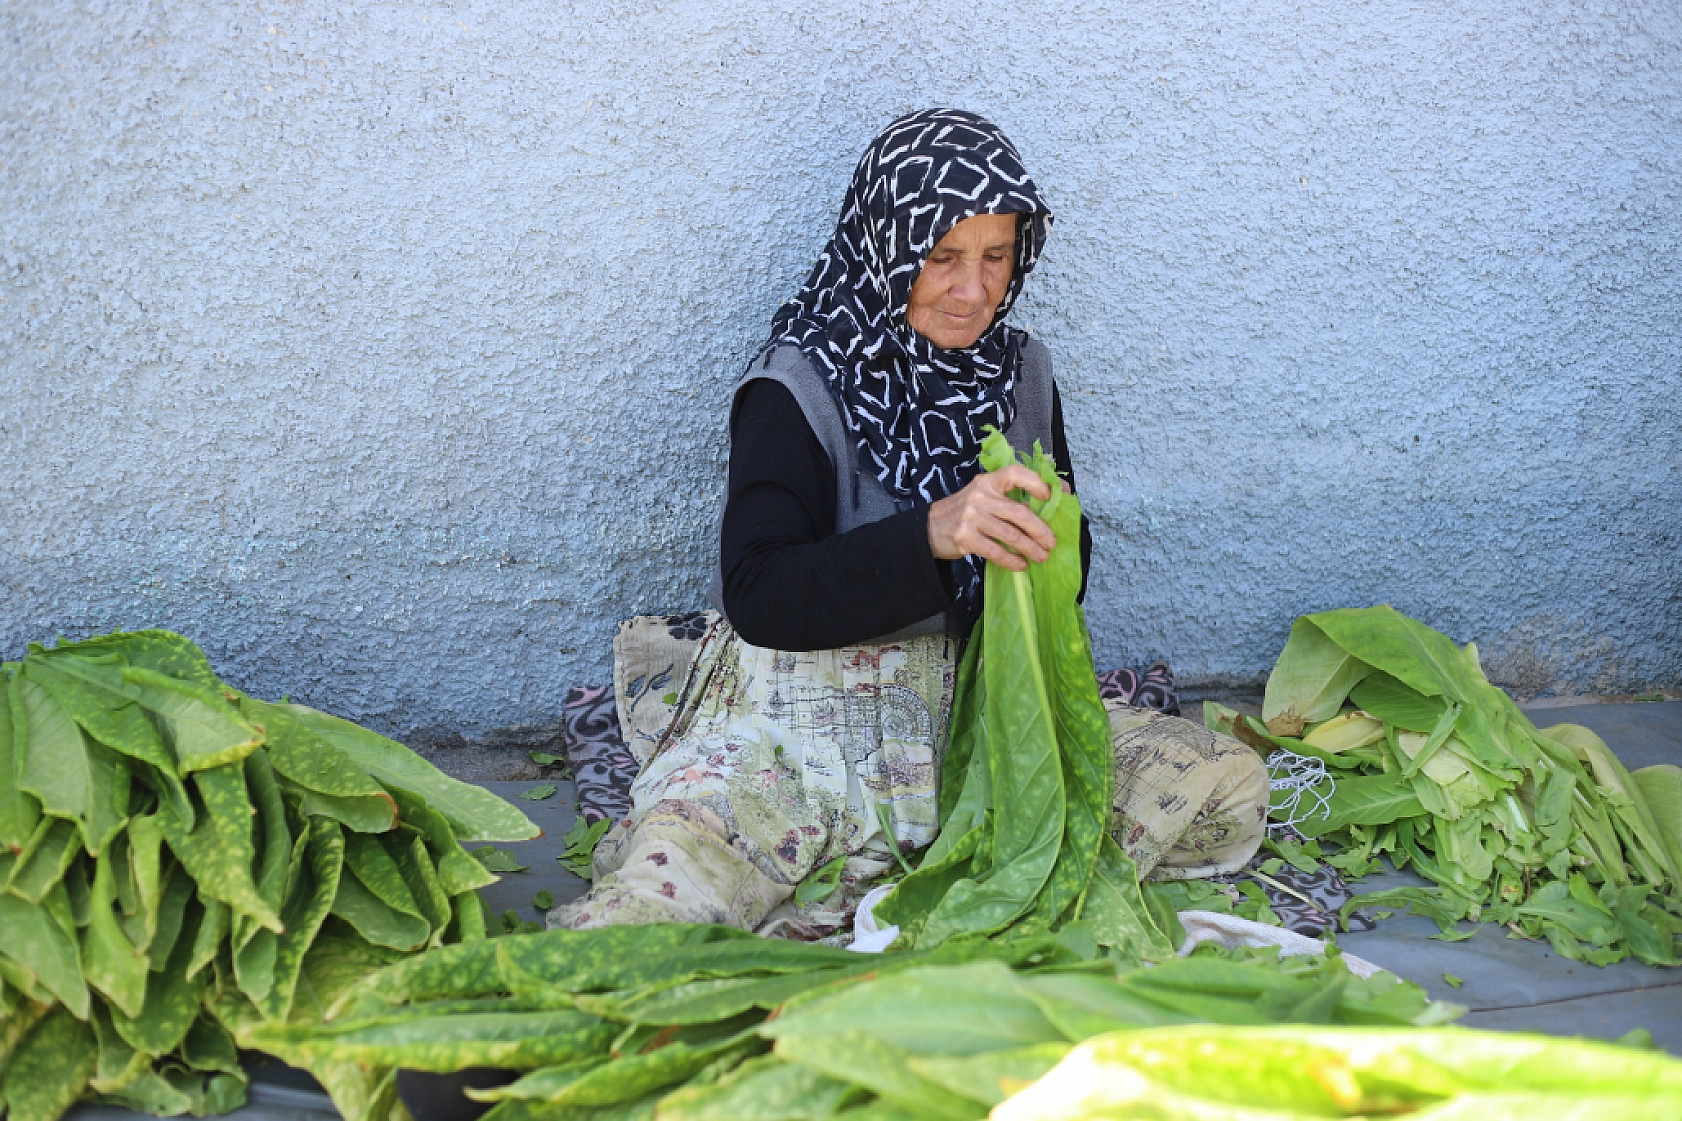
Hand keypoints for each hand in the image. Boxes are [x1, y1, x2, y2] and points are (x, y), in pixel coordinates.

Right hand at [927, 464, 1056, 571]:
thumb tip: (1045, 507)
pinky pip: (996, 551)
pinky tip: (1021, 565)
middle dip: (1041, 530)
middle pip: (1019, 513)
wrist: (929, 528)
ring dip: (1031, 549)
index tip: (1049, 496)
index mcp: (988, 482)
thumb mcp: (982, 497)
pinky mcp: (965, 538)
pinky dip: (1012, 560)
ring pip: (1011, 535)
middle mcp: (980, 496)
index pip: (1015, 474)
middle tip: (1051, 542)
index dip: (1035, 483)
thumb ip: (1008, 500)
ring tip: (1041, 557)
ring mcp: (971, 517)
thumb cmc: (964, 512)